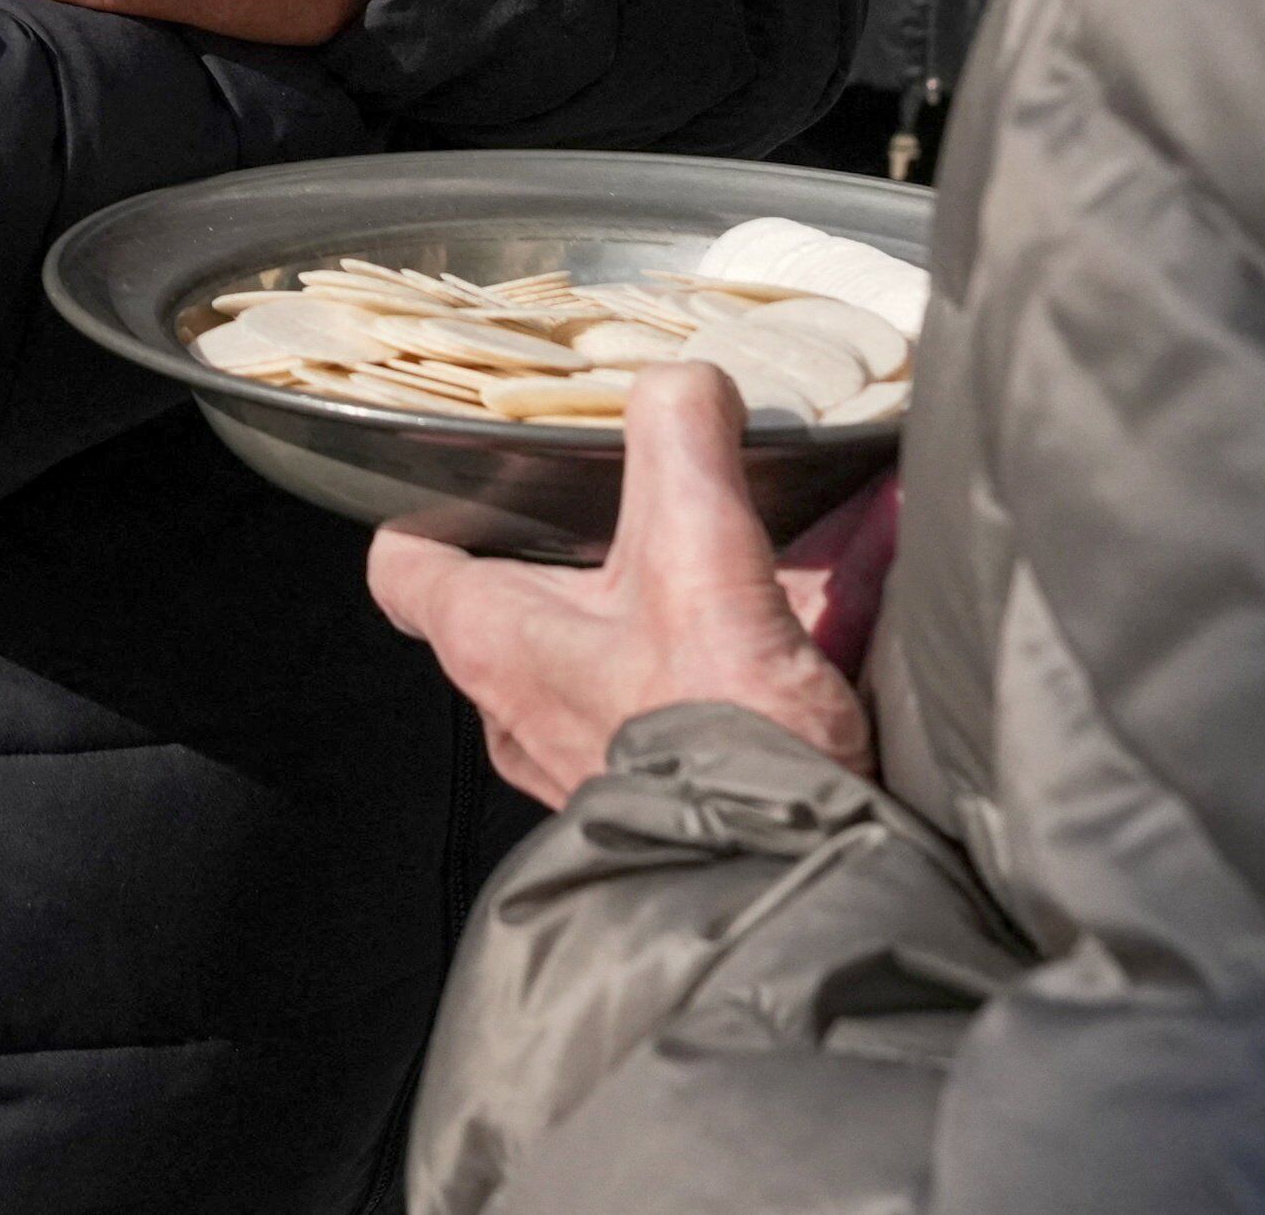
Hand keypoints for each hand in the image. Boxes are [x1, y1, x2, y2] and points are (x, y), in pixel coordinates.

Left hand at [367, 363, 881, 803]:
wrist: (802, 884)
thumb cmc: (721, 733)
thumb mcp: (700, 547)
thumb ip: (678, 437)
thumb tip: (683, 380)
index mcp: (494, 641)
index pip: (407, 566)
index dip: (433, 511)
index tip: (479, 473)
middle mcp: (523, 708)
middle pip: (532, 599)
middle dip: (606, 546)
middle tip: (667, 498)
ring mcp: (593, 758)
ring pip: (634, 646)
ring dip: (706, 594)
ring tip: (793, 543)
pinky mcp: (672, 791)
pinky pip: (712, 697)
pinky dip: (770, 652)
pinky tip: (857, 605)